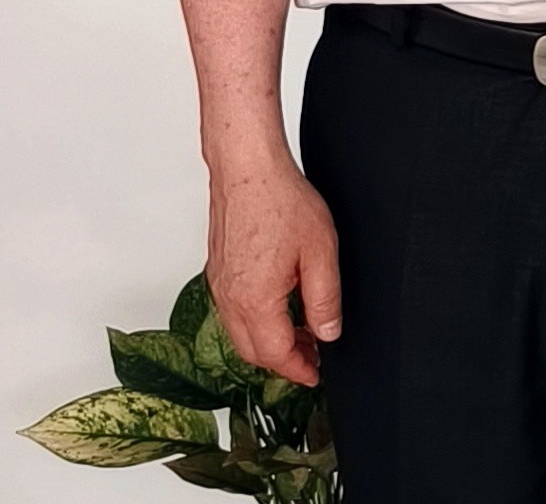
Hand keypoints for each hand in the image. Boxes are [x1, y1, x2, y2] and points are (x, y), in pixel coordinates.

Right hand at [205, 153, 339, 386]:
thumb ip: (324, 299)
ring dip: (269, 341)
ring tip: (303, 331)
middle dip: (283, 361)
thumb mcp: (320, 252)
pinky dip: (255, 322)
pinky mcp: (217, 271)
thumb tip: (328, 334)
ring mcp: (219, 285)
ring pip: (240, 333)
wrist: (248, 171)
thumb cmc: (282, 203)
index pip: (275, 354)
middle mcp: (229, 299)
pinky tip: (280, 306)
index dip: (299, 369)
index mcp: (254, 300)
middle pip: (252, 351)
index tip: (316, 374)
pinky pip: (233, 312)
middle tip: (314, 355)